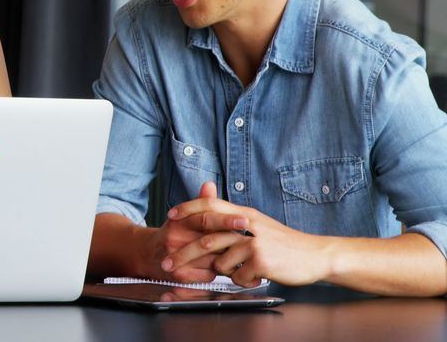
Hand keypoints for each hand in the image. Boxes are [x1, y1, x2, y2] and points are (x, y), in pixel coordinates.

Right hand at [142, 182, 249, 282]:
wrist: (148, 254)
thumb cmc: (172, 233)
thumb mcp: (183, 216)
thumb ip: (200, 203)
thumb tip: (210, 184)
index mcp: (180, 221)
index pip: (205, 218)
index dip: (226, 220)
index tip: (245, 220)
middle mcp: (176, 238)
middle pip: (210, 241)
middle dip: (233, 243)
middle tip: (253, 243)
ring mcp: (176, 257)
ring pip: (212, 259)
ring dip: (228, 259)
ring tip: (237, 256)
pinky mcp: (179, 274)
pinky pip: (208, 275)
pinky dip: (218, 272)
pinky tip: (220, 268)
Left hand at [165, 197, 330, 287]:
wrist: (316, 255)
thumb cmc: (285, 243)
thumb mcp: (260, 224)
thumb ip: (236, 221)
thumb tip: (211, 220)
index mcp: (245, 214)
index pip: (209, 205)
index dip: (188, 208)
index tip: (171, 216)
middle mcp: (247, 225)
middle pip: (206, 240)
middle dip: (184, 255)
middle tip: (169, 264)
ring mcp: (254, 243)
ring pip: (220, 263)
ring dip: (226, 271)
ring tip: (242, 269)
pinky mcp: (261, 261)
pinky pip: (237, 277)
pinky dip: (242, 280)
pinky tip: (256, 275)